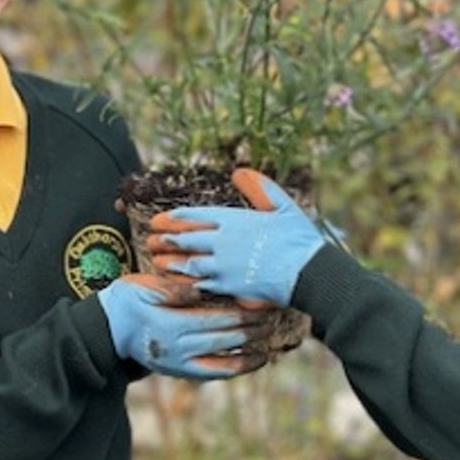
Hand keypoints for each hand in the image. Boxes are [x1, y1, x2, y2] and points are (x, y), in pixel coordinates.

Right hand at [97, 274, 271, 378]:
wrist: (109, 329)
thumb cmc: (128, 300)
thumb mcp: (144, 286)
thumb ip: (173, 289)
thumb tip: (201, 288)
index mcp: (170, 324)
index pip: (214, 319)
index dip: (240, 313)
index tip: (261, 306)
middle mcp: (177, 348)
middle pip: (223, 339)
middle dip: (250, 330)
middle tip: (274, 320)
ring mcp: (179, 363)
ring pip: (221, 363)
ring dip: (247, 356)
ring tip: (269, 347)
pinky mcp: (179, 372)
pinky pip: (212, 374)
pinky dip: (233, 369)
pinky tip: (251, 362)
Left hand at [146, 168, 323, 306]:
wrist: (308, 273)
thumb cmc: (298, 239)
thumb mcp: (282, 205)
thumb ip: (259, 187)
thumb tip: (239, 172)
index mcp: (233, 220)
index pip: (195, 216)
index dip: (175, 218)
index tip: (160, 219)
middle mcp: (223, 242)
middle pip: (186, 239)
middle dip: (166, 239)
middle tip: (151, 240)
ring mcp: (223, 266)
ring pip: (188, 263)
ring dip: (171, 262)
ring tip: (158, 262)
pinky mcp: (229, 287)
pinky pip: (201, 284)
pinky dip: (187, 283)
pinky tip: (179, 283)